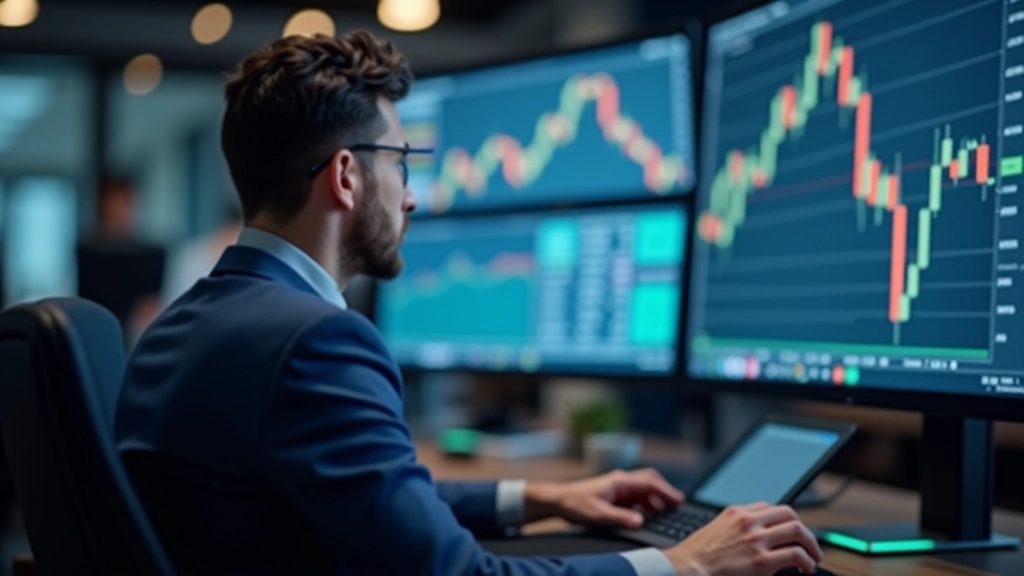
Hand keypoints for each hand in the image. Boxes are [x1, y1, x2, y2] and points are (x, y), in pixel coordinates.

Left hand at [524, 468, 683, 528]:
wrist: (559, 500)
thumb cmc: (576, 503)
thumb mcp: (598, 515)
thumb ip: (620, 518)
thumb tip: (641, 521)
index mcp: (620, 482)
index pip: (649, 482)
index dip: (666, 491)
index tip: (679, 500)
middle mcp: (621, 482)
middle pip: (650, 482)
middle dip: (665, 492)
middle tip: (678, 505)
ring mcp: (618, 488)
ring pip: (643, 490)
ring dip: (656, 499)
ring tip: (666, 512)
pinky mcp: (615, 495)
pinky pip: (635, 497)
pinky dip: (646, 503)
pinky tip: (648, 514)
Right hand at [663, 503, 823, 575]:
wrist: (687, 568)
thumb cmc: (695, 555)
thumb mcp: (714, 529)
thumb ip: (733, 527)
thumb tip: (750, 536)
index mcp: (736, 512)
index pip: (770, 507)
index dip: (783, 520)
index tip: (788, 532)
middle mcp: (749, 521)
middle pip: (789, 514)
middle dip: (803, 529)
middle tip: (808, 543)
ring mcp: (756, 540)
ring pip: (797, 530)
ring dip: (811, 545)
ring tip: (813, 557)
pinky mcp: (762, 560)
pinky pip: (795, 555)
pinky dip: (807, 561)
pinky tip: (806, 568)